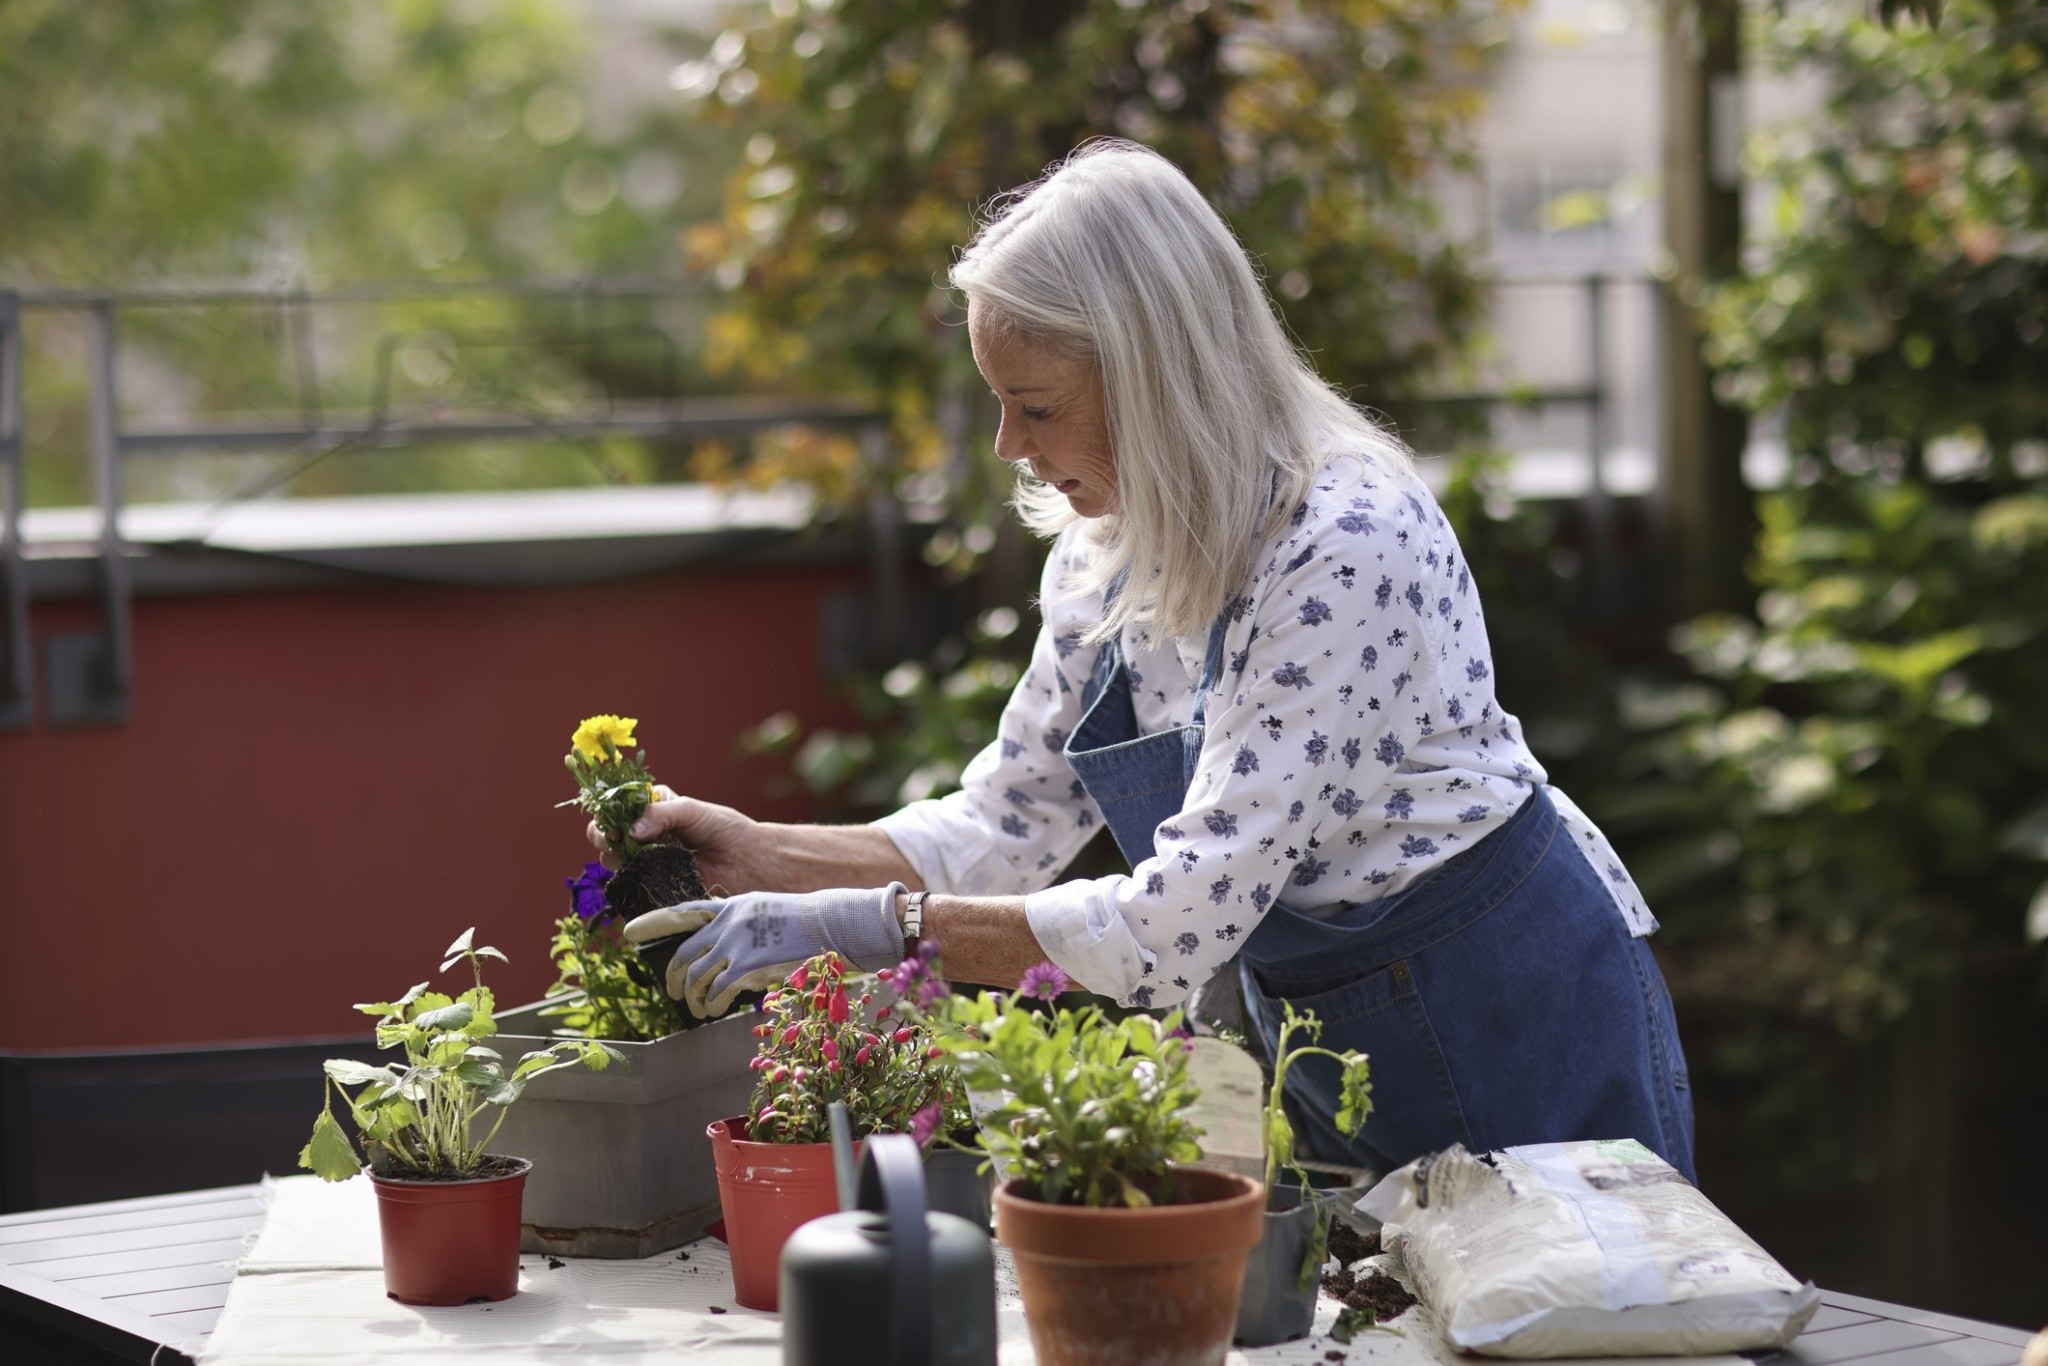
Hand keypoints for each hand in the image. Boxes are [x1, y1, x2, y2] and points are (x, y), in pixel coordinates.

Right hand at [587, 789, 763, 891]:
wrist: (748, 861)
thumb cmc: (725, 829)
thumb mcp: (692, 810)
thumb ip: (661, 814)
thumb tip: (630, 830)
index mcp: (652, 808)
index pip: (616, 807)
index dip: (609, 813)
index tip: (614, 821)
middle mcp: (645, 833)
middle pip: (608, 834)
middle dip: (605, 837)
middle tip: (617, 841)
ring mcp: (647, 860)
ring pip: (614, 860)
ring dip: (616, 859)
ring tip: (635, 858)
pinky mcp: (654, 883)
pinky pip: (631, 883)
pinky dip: (629, 880)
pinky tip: (641, 876)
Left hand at [621, 884, 907, 1018]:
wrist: (836, 924)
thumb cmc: (809, 924)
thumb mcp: (767, 914)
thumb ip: (740, 929)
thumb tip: (720, 959)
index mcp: (732, 906)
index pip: (682, 912)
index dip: (652, 922)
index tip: (629, 932)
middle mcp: (729, 922)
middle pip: (683, 954)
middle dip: (670, 976)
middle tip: (670, 991)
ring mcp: (737, 944)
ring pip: (695, 977)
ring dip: (691, 998)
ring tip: (697, 1009)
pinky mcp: (749, 966)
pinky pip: (716, 992)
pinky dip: (710, 1005)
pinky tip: (712, 1010)